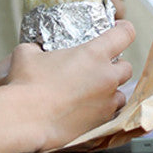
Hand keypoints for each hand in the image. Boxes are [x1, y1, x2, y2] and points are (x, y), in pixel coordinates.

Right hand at [6, 20, 134, 150]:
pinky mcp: (98, 123)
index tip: (118, 30)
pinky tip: (87, 111)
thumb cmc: (27, 86)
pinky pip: (109, 115)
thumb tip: (35, 51)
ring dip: (111, 91)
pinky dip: (102, 111)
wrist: (26, 119)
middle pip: (127, 67)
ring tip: (94, 93)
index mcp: (94, 54)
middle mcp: (106, 78)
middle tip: (101, 68)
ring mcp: (105, 103)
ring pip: (121, 94)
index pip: (125, 33)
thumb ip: (39, 49)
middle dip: (117, 66)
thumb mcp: (28, 54)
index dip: (124, 29)